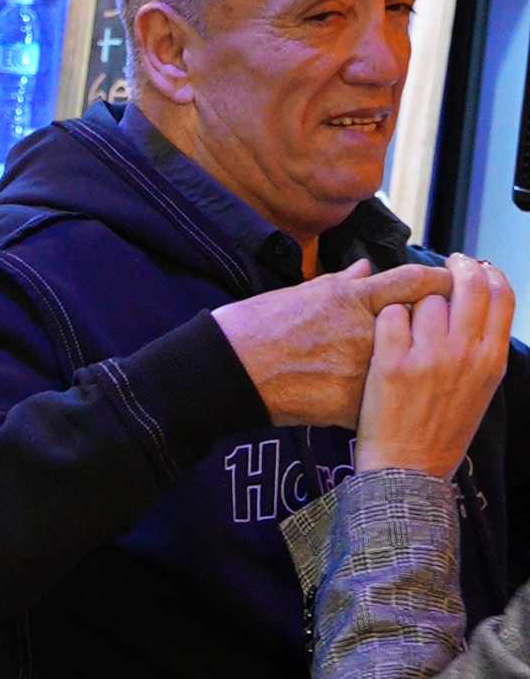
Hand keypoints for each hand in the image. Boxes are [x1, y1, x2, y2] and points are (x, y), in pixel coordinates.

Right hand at [212, 260, 450, 429]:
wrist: (225, 370)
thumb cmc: (254, 325)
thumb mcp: (301, 292)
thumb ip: (342, 284)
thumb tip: (366, 270)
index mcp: (353, 299)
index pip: (414, 283)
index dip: (439, 283)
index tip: (452, 285)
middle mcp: (363, 332)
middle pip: (420, 331)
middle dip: (428, 334)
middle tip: (432, 338)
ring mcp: (358, 371)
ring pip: (403, 372)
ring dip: (407, 375)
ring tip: (404, 379)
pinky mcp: (347, 406)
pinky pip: (379, 406)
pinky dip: (380, 407)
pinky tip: (377, 408)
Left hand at [355, 256, 515, 475]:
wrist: (408, 471)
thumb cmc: (441, 433)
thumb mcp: (480, 390)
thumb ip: (481, 349)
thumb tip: (479, 308)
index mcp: (490, 360)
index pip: (502, 295)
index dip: (489, 273)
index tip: (477, 268)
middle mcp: (464, 353)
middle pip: (468, 284)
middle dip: (457, 268)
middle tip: (446, 267)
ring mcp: (429, 356)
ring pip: (425, 298)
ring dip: (415, 303)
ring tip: (409, 325)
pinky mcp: (392, 362)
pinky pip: (391, 315)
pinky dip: (387, 320)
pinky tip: (386, 337)